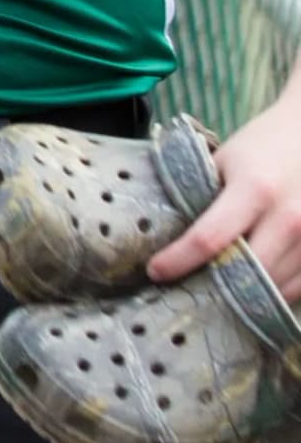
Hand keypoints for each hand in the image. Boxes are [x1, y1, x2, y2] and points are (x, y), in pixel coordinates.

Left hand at [150, 76, 300, 294]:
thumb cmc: (263, 146)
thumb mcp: (224, 161)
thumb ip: (202, 195)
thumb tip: (167, 235)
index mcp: (255, 189)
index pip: (209, 239)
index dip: (178, 261)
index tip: (155, 271)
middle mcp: (290, 216)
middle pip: (246, 274)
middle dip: (212, 287)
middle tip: (186, 288)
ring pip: (274, 288)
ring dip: (243, 296)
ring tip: (215, 291)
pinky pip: (298, 288)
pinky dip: (273, 293)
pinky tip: (252, 288)